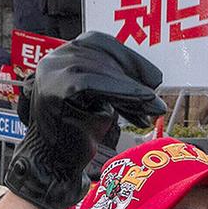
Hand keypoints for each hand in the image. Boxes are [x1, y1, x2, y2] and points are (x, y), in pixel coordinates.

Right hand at [8, 31, 166, 208]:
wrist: (53, 166)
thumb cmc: (78, 135)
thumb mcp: (101, 100)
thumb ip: (117, 82)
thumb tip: (153, 77)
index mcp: (61, 57)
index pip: (98, 43)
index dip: (129, 57)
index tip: (154, 77)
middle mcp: (52, 60)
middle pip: (101, 54)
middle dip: (133, 74)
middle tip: (157, 95)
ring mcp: (50, 73)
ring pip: (99, 68)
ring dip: (132, 87)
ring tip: (153, 106)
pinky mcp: (54, 89)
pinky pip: (92, 82)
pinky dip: (122, 90)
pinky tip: (142, 101)